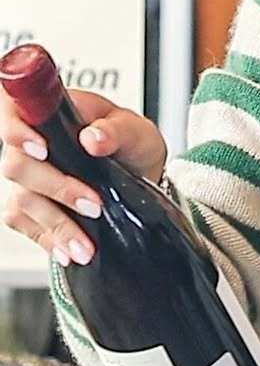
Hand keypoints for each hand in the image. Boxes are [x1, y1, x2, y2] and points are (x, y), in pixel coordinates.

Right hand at [0, 90, 167, 267]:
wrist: (139, 177)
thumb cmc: (132, 146)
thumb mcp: (136, 132)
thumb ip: (117, 131)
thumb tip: (93, 138)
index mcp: (55, 115)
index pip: (15, 113)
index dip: (18, 131)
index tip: (41, 150)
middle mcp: (34, 143)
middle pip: (16, 165)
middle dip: (56, 189)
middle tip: (93, 205)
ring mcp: (29, 175)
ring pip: (20, 200)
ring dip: (56, 224)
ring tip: (86, 244)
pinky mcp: (30, 205)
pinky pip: (22, 223)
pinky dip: (48, 239)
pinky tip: (69, 251)